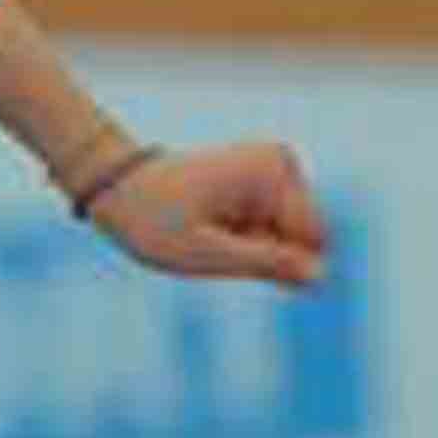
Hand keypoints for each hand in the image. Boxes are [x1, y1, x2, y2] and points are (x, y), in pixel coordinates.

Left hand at [86, 138, 331, 286]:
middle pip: (305, 239)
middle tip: (211, 237)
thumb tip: (320, 275)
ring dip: (253, 245)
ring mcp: (274, 168)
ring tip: (208, 228)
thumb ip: (266, 263)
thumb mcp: (205, 253)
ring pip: (290, 237)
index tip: (222, 243)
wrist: (117, 187)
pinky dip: (246, 237)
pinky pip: (275, 229)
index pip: (311, 242)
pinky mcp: (265, 180)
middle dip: (264, 251)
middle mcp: (281, 161)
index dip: (273, 261)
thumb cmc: (152, 220)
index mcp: (272, 171)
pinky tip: (212, 223)